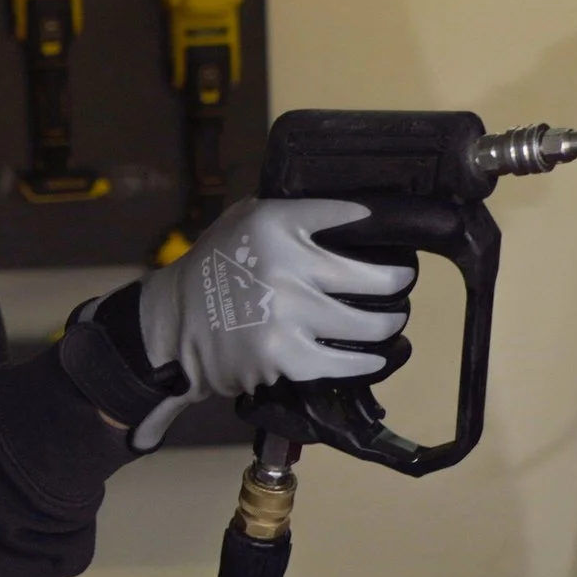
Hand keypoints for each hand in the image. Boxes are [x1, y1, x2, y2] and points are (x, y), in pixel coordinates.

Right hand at [131, 197, 413, 449]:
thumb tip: (347, 213)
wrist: (173, 325)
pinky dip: (366, 362)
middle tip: (402, 283)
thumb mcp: (242, 221)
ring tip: (392, 321)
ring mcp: (286, 314)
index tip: (395, 232)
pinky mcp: (284, 356)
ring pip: (366, 325)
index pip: (345, 213)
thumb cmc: (214, 268)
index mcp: (275, 223)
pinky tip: (375, 357)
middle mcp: (285, 265)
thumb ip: (288, 214)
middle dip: (398, 282)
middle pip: (374, 278)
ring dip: (388, 324)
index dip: (375, 222)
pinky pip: (343, 362)